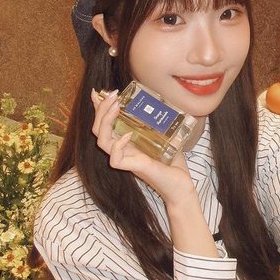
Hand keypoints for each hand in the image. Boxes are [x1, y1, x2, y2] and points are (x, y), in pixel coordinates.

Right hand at [90, 89, 195, 207]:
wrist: (182, 186)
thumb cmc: (173, 164)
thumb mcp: (165, 137)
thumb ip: (159, 123)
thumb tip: (162, 103)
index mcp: (126, 143)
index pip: (106, 124)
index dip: (99, 109)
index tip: (98, 92)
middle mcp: (123, 150)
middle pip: (99, 130)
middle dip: (101, 109)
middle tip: (112, 94)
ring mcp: (127, 160)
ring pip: (102, 142)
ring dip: (106, 121)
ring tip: (115, 106)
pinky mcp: (135, 168)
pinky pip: (115, 160)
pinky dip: (118, 146)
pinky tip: (127, 135)